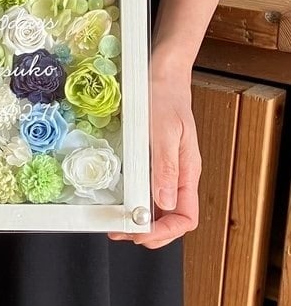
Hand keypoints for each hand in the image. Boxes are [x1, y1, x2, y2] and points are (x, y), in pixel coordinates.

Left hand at [108, 59, 201, 247]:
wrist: (162, 73)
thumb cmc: (166, 96)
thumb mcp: (164, 130)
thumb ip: (165, 166)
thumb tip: (163, 201)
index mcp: (187, 170)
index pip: (185, 217)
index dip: (165, 232)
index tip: (141, 232)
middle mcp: (178, 174)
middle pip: (171, 218)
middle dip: (149, 232)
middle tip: (123, 232)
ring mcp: (166, 168)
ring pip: (158, 207)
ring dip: (141, 221)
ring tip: (118, 224)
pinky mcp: (154, 160)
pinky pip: (148, 189)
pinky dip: (136, 202)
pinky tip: (122, 202)